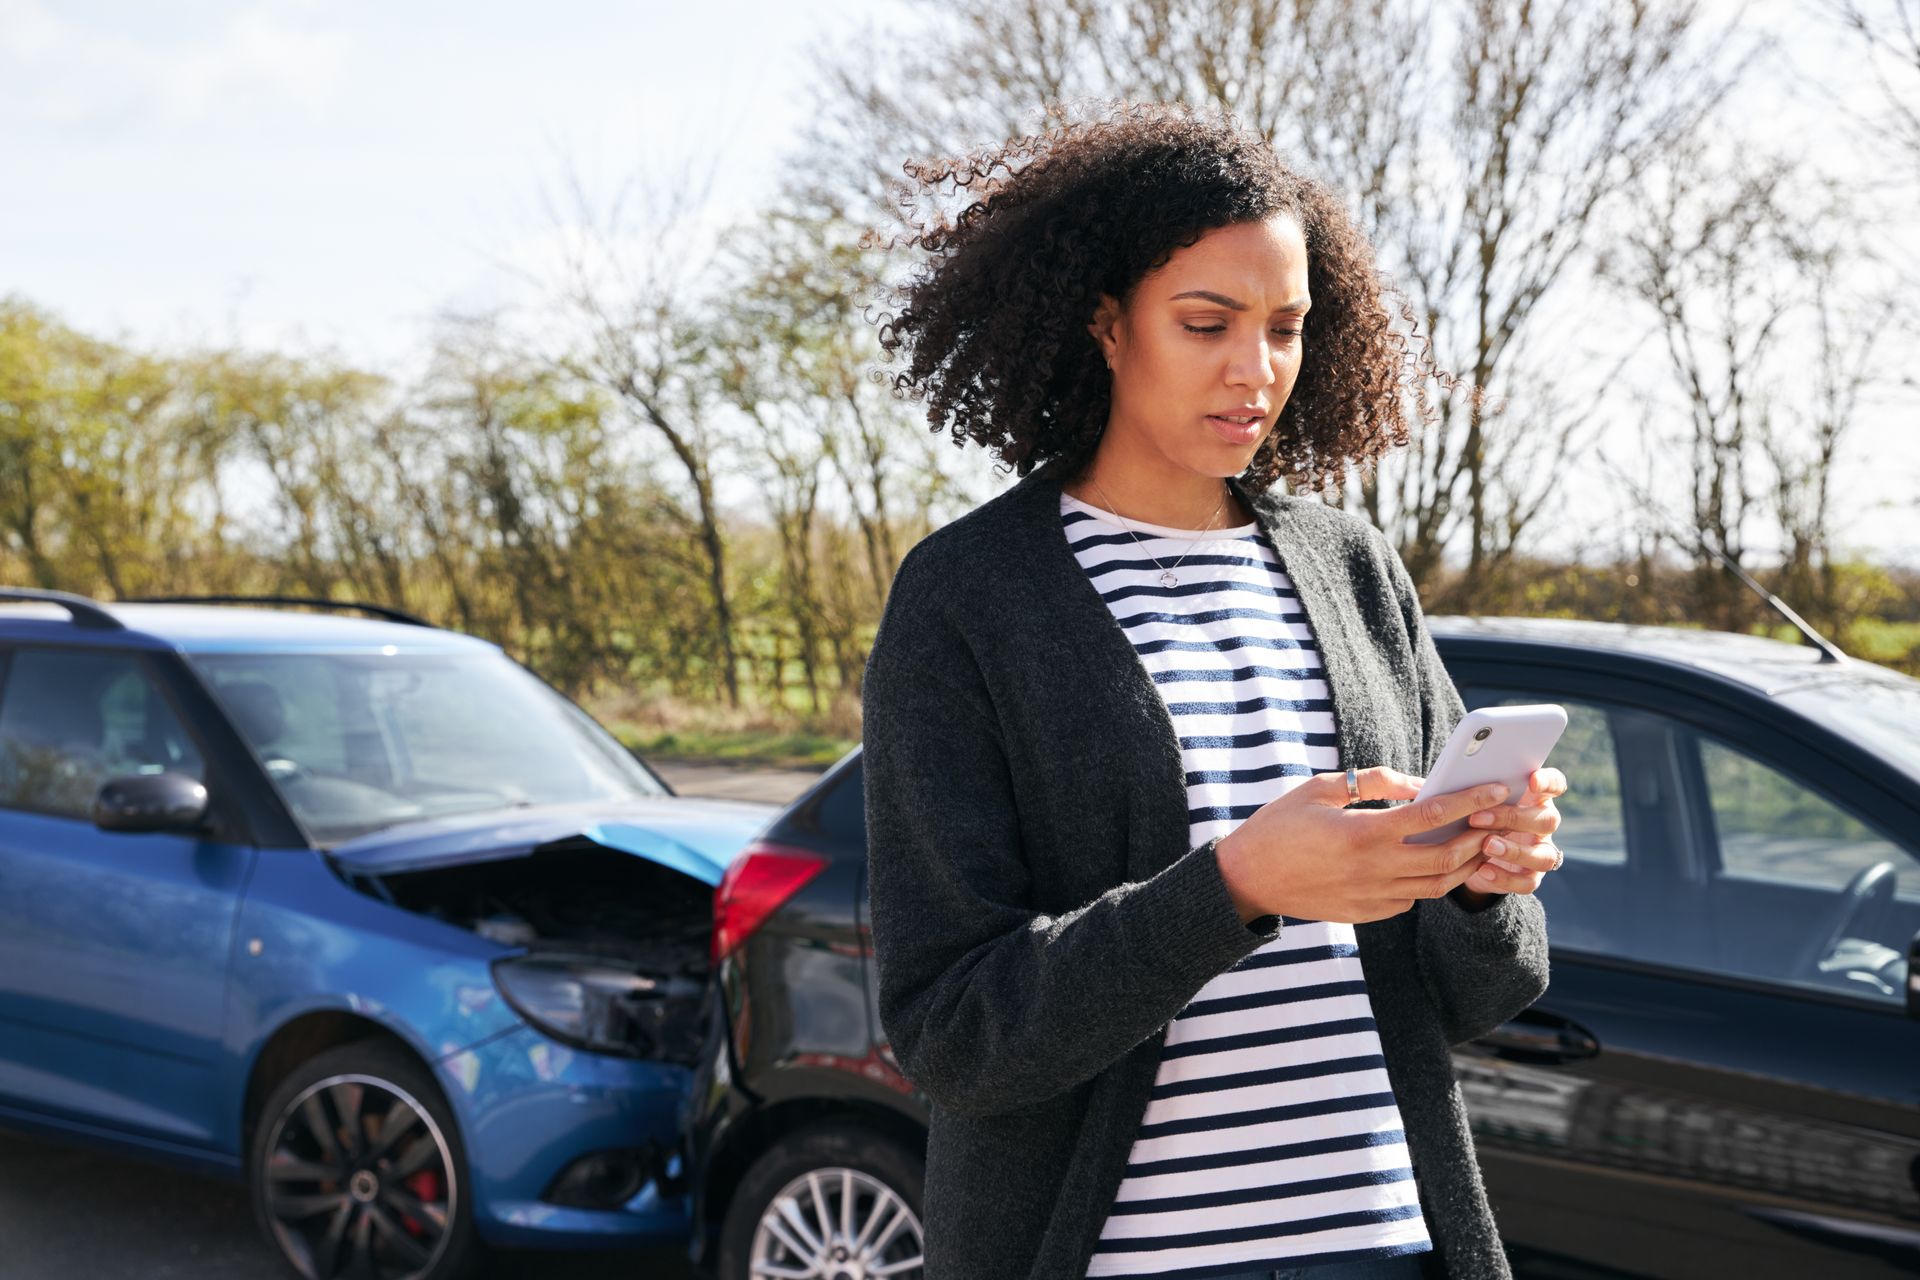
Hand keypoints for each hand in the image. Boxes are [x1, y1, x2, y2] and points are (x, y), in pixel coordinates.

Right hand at [1215, 767, 1513, 924]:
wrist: (1247, 878)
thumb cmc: (1280, 826)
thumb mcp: (1320, 789)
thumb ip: (1374, 783)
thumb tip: (1420, 782)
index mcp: (1362, 832)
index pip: (1432, 814)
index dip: (1470, 799)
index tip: (1496, 787)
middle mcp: (1373, 869)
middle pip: (1446, 856)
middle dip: (1479, 836)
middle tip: (1498, 819)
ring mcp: (1371, 896)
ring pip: (1436, 885)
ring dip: (1462, 865)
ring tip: (1477, 844)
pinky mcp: (1366, 913)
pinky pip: (1411, 900)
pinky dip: (1429, 883)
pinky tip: (1432, 866)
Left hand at [1454, 766, 1567, 904]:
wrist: (1468, 853)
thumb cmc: (1469, 814)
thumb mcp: (1470, 800)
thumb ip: (1469, 789)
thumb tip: (1432, 782)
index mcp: (1534, 798)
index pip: (1554, 785)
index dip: (1547, 782)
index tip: (1529, 780)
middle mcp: (1542, 824)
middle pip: (1547, 820)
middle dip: (1512, 817)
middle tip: (1477, 818)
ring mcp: (1540, 851)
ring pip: (1544, 854)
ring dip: (1514, 850)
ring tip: (1486, 846)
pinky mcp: (1530, 877)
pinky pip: (1528, 882)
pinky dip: (1506, 878)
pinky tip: (1483, 870)